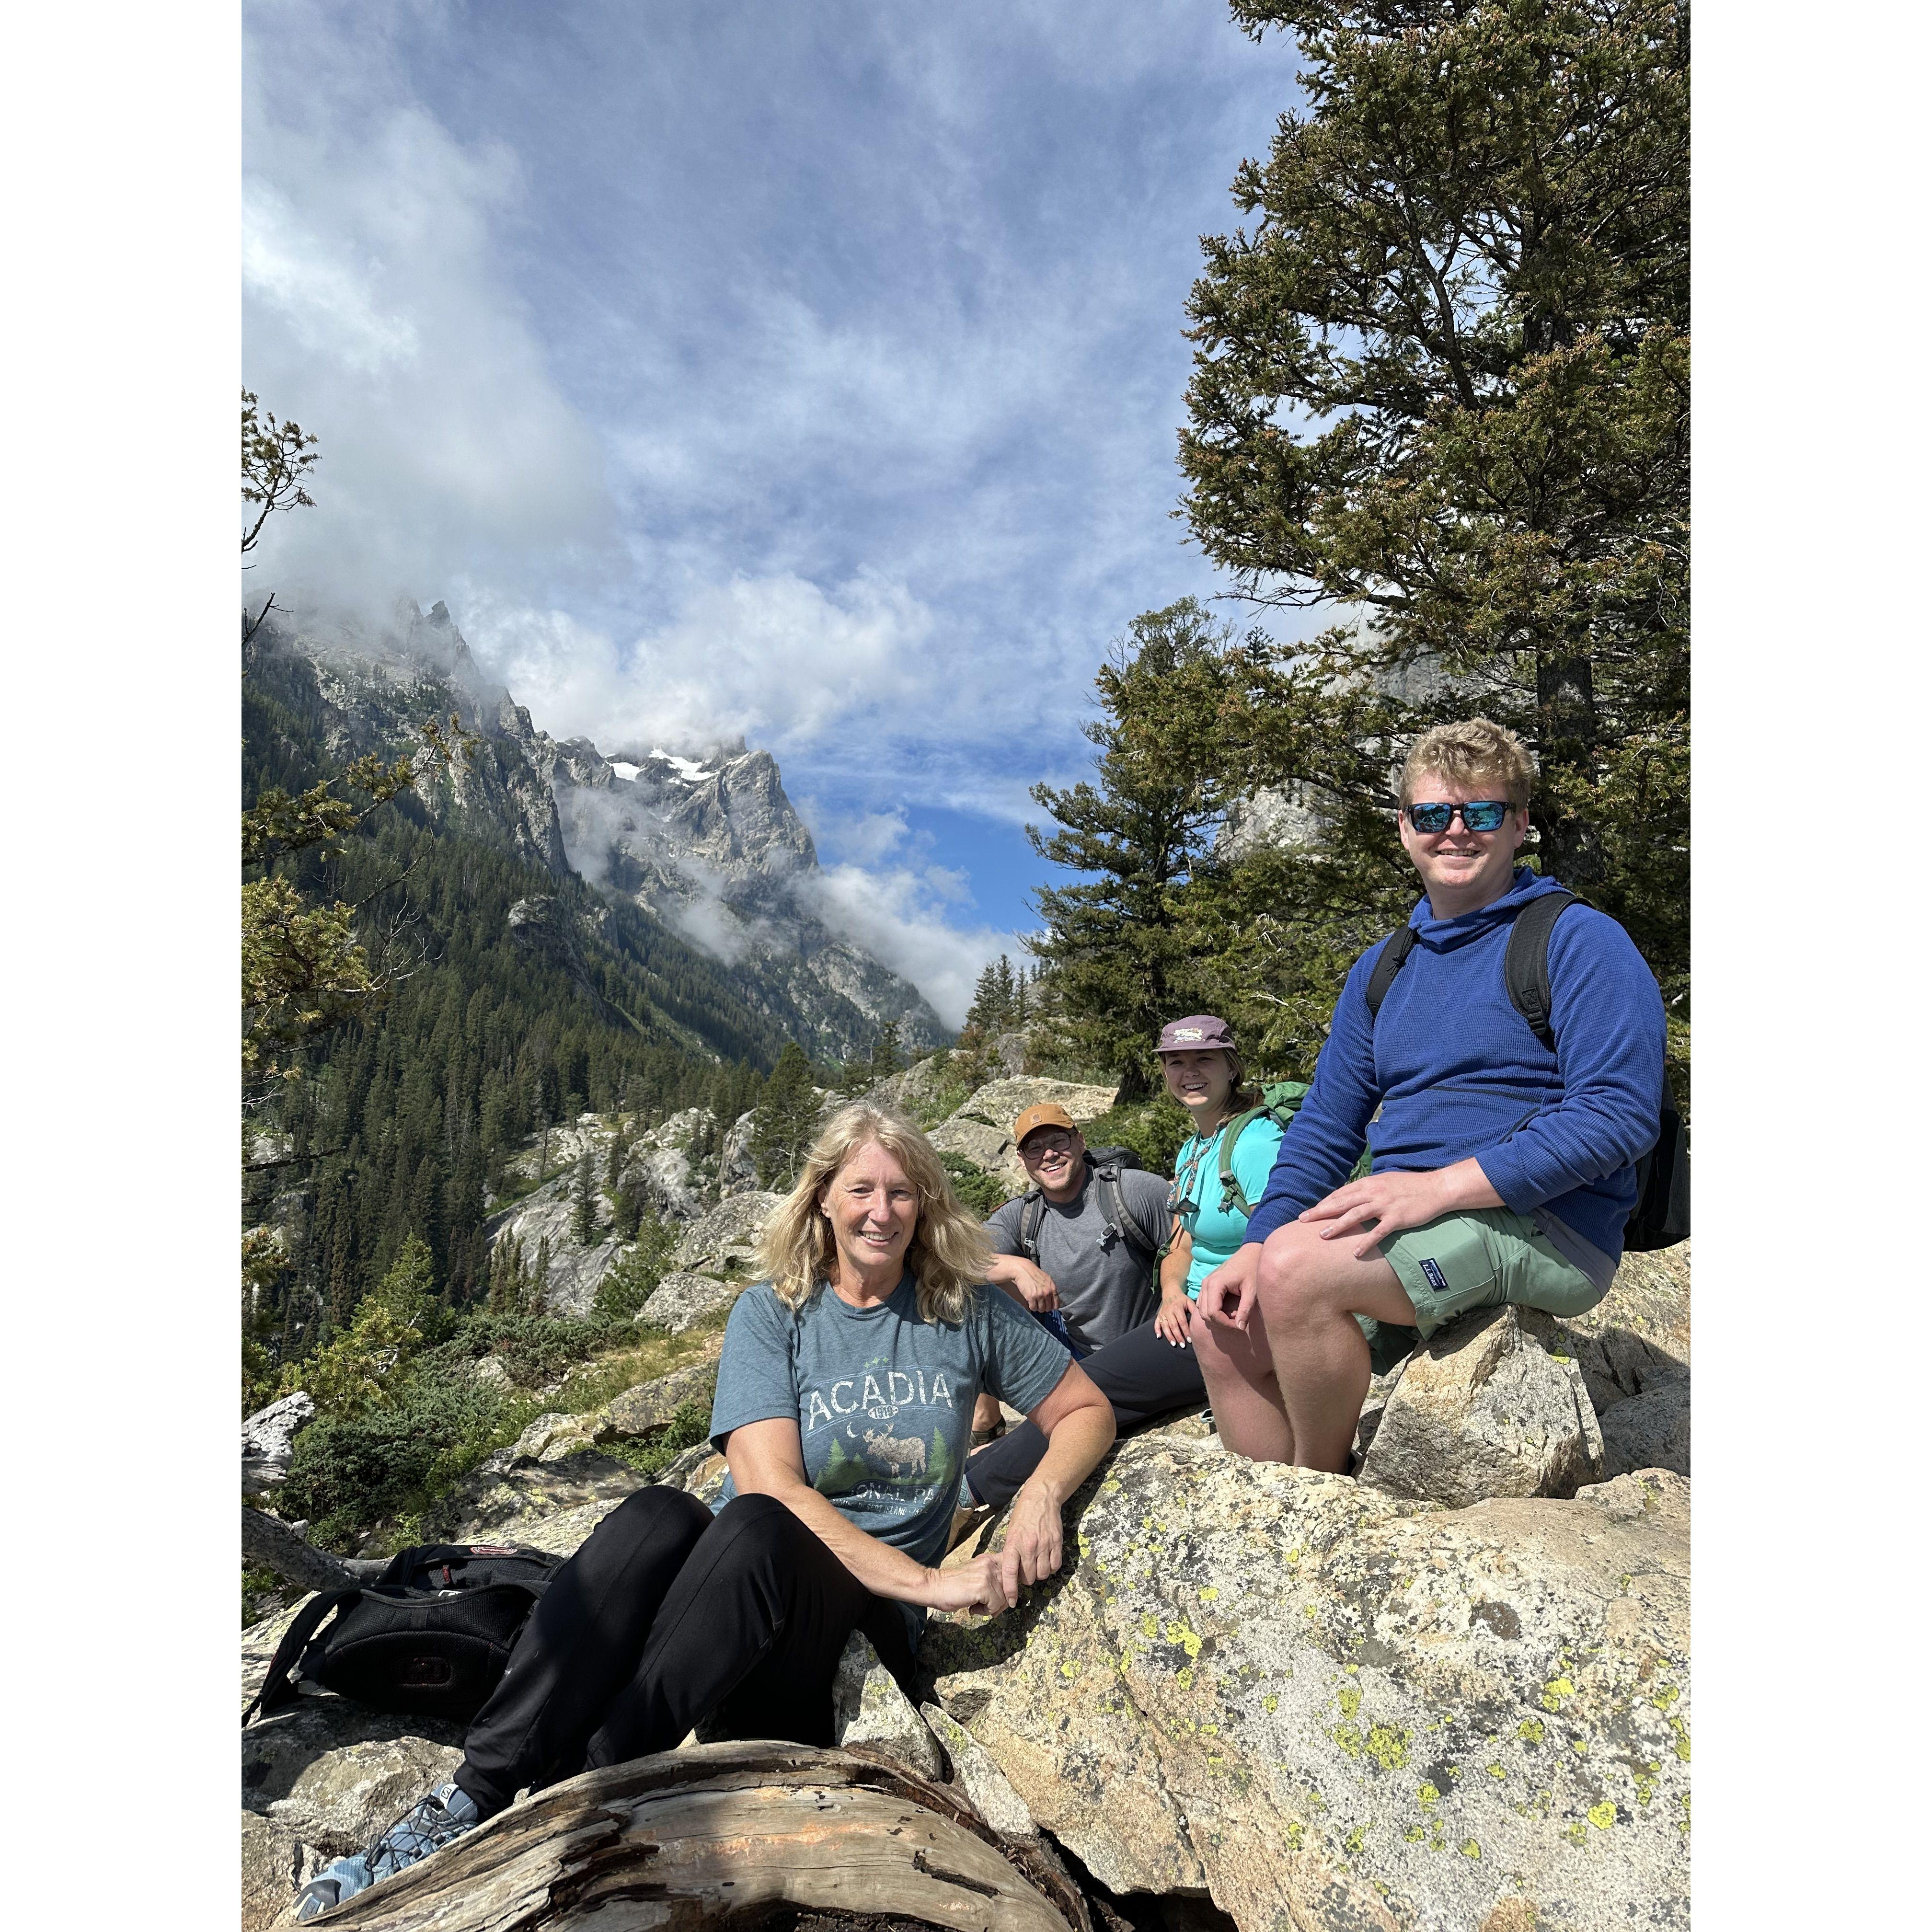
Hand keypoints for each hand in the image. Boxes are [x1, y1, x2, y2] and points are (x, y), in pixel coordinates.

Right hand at [924, 1550, 1018, 1616]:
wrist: (934, 1587)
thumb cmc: (953, 1585)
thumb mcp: (975, 1574)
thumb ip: (991, 1578)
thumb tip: (1008, 1595)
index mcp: (989, 1559)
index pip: (1011, 1572)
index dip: (1007, 1588)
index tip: (998, 1597)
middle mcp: (990, 1564)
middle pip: (1009, 1588)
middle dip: (1000, 1602)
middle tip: (985, 1607)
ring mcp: (987, 1575)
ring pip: (1003, 1599)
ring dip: (991, 1607)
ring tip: (976, 1606)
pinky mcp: (983, 1587)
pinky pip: (995, 1605)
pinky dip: (985, 1612)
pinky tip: (972, 1608)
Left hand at [1002, 1482, 1065, 1593]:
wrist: (1041, 1498)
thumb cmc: (1023, 1515)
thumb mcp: (1010, 1532)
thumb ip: (1011, 1552)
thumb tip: (1011, 1573)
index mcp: (1013, 1544)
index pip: (1009, 1573)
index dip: (1010, 1590)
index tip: (1010, 1601)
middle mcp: (1029, 1546)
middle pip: (1028, 1577)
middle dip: (1026, 1579)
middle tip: (1025, 1569)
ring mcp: (1044, 1545)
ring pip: (1043, 1574)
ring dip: (1039, 1573)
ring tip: (1036, 1563)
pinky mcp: (1057, 1543)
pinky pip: (1055, 1566)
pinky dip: (1051, 1567)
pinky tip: (1046, 1559)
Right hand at [1005, 1258, 1060, 1312]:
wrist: (1024, 1270)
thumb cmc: (1035, 1274)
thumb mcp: (1047, 1280)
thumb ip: (1051, 1290)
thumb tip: (1053, 1301)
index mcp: (1052, 1288)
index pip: (1056, 1304)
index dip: (1052, 1307)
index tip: (1049, 1307)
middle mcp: (1047, 1293)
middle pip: (1048, 1308)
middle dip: (1044, 1307)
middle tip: (1040, 1303)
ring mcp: (1039, 1295)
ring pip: (1041, 1309)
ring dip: (1037, 1307)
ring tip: (1035, 1302)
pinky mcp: (1031, 1297)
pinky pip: (1033, 1308)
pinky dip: (1032, 1307)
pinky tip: (1030, 1302)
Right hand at [1153, 1288, 1193, 1347]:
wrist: (1170, 1291)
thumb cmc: (1182, 1299)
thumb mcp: (1189, 1302)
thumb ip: (1194, 1310)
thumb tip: (1200, 1319)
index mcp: (1177, 1308)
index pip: (1182, 1322)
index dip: (1186, 1331)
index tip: (1190, 1340)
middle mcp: (1169, 1311)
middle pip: (1173, 1326)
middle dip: (1178, 1336)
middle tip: (1183, 1345)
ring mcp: (1163, 1313)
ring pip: (1165, 1326)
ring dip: (1169, 1336)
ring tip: (1174, 1344)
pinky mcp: (1159, 1315)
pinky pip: (1156, 1323)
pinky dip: (1156, 1330)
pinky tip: (1159, 1336)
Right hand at [1198, 1246, 1259, 1333]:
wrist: (1250, 1253)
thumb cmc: (1252, 1269)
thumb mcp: (1252, 1291)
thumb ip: (1245, 1310)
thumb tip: (1240, 1328)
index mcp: (1215, 1284)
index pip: (1213, 1313)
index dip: (1225, 1323)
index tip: (1239, 1325)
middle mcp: (1206, 1283)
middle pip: (1205, 1314)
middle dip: (1220, 1322)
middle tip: (1237, 1322)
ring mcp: (1205, 1283)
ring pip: (1202, 1310)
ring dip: (1216, 1318)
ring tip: (1233, 1316)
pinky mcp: (1207, 1284)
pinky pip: (1204, 1303)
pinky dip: (1213, 1311)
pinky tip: (1228, 1310)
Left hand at [1298, 1169, 1449, 1258]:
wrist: (1436, 1188)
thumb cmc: (1410, 1186)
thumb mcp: (1385, 1182)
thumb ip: (1368, 1189)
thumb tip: (1352, 1197)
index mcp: (1369, 1183)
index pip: (1341, 1193)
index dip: (1325, 1203)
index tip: (1311, 1212)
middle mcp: (1373, 1192)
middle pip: (1342, 1202)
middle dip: (1321, 1211)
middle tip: (1303, 1220)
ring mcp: (1385, 1205)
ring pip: (1355, 1215)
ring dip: (1337, 1225)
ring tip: (1321, 1235)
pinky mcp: (1397, 1218)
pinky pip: (1378, 1232)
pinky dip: (1366, 1242)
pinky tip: (1355, 1252)